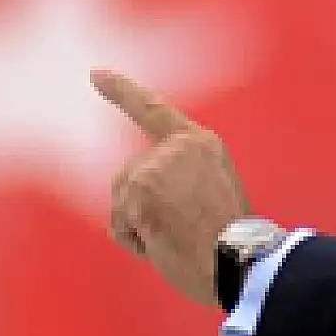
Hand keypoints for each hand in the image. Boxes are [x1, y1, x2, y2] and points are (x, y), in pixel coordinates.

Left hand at [91, 69, 249, 307]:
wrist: (240, 262)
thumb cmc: (230, 243)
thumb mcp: (212, 193)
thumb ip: (179, 179)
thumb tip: (138, 200)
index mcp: (200, 143)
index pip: (153, 109)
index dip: (121, 91)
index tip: (96, 74)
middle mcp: (177, 147)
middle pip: (131, 175)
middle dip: (141, 208)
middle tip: (181, 230)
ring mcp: (157, 166)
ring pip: (122, 200)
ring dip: (140, 227)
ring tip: (177, 238)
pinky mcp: (141, 188)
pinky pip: (120, 223)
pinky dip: (135, 241)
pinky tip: (163, 244)